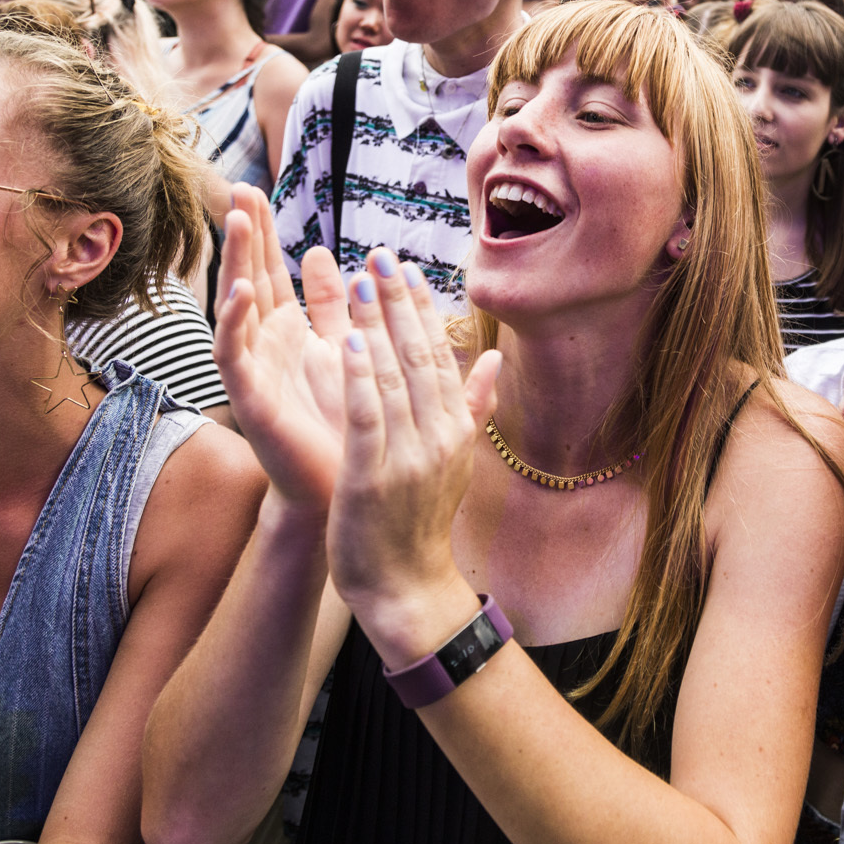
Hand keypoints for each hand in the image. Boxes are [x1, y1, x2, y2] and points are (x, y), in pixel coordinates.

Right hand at [212, 185, 352, 516]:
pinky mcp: (248, 397)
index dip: (263, 231)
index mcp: (289, 330)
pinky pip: (233, 355)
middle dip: (244, 234)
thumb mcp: (344, 348)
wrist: (340, 487)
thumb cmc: (344, 422)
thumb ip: (334, 303)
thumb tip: (322, 251)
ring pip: (236, 305)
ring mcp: (252, 368)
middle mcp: (264, 344)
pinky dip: (234, 323)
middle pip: (248, 276)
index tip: (255, 187)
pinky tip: (241, 294)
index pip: (271, 269)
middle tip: (238, 188)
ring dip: (236, 263)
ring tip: (240, 222)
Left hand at [327, 250, 501, 614]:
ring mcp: (408, 457)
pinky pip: (368, 418)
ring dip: (376, 326)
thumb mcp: (455, 461)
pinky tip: (347, 340)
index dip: (423, 310)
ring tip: (358, 282)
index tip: (407, 269)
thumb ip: (473, 406)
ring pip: (393, 378)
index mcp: (455, 428)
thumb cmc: (420, 522)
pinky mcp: (373, 477)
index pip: (439, 356)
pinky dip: (360, 378)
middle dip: (398, 303)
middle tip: (380, 256)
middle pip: (418, 356)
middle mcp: (439, 436)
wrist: (406, 587)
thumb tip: (495, 359)